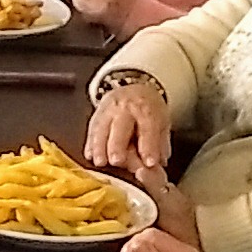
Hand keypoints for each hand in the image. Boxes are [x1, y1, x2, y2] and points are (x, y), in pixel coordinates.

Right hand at [87, 75, 174, 192]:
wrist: (133, 89)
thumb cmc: (148, 110)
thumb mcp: (161, 122)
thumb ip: (161, 144)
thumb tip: (160, 163)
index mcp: (146, 109)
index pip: (148, 129)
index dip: (149, 147)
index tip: (149, 163)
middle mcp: (126, 108)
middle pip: (120, 127)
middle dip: (117, 145)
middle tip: (117, 161)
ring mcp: (109, 110)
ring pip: (102, 128)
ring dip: (99, 147)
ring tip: (100, 162)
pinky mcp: (97, 114)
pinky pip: (92, 128)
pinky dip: (90, 143)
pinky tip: (89, 155)